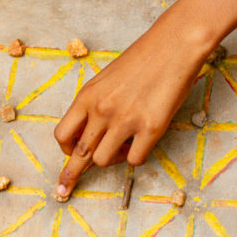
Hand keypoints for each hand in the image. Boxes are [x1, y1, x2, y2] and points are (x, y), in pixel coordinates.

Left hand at [55, 16, 207, 196]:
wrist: (174, 45)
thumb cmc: (141, 60)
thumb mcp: (106, 80)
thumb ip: (94, 106)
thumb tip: (90, 134)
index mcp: (88, 97)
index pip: (63, 135)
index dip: (65, 150)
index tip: (69, 157)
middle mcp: (103, 111)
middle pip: (79, 155)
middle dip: (69, 176)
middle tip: (63, 191)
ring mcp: (126, 121)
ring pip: (103, 160)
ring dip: (111, 160)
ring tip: (123, 146)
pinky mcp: (151, 128)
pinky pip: (134, 160)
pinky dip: (135, 157)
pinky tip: (141, 142)